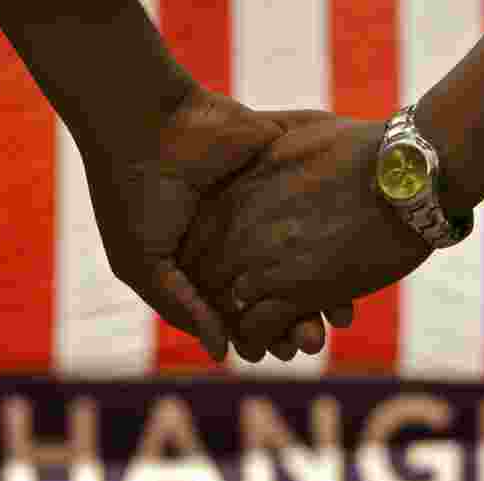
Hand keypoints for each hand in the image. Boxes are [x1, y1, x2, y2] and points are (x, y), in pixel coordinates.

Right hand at [78, 87, 325, 361]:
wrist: (146, 122)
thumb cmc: (133, 195)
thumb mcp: (144, 263)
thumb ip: (184, 308)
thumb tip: (224, 355)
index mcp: (196, 260)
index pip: (236, 307)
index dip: (257, 333)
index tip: (280, 355)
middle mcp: (230, 237)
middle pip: (273, 288)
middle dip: (294, 318)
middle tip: (313, 344)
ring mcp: (258, 205)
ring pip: (300, 256)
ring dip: (320, 290)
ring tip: (338, 320)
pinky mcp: (281, 172)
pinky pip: (316, 213)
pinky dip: (333, 242)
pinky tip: (351, 270)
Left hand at [178, 110, 432, 356]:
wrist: (411, 175)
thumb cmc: (365, 148)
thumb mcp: (299, 126)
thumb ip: (263, 134)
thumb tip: (250, 131)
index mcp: (235, 189)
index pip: (194, 235)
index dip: (202, 258)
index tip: (218, 270)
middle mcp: (238, 226)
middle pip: (202, 274)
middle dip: (215, 296)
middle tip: (231, 313)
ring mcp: (263, 260)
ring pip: (226, 307)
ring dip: (238, 325)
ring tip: (254, 338)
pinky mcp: (294, 293)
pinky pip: (255, 329)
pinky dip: (260, 340)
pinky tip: (273, 343)